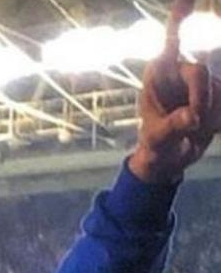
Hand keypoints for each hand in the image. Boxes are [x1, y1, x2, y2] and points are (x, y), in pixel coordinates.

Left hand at [129, 0, 220, 183]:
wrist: (169, 157)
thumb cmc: (155, 145)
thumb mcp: (157, 139)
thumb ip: (173, 126)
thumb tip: (192, 117)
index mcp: (158, 75)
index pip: (171, 41)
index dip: (180, 17)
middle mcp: (180, 72)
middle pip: (200, 73)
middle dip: (199, 99)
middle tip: (192, 123)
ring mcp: (202, 82)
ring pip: (216, 88)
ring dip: (208, 112)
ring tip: (193, 128)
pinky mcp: (218, 94)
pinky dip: (218, 118)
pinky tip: (203, 128)